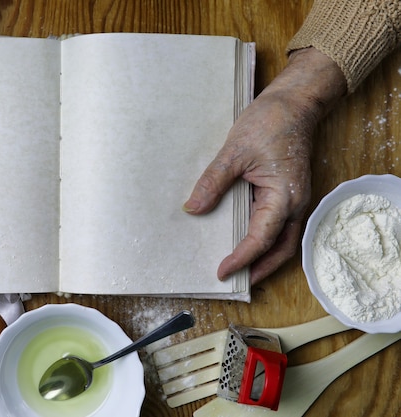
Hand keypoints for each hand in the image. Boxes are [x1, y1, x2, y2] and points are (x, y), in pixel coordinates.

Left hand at [184, 48, 346, 284]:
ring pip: (281, 239)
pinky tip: (242, 238)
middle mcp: (294, 203)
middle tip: (235, 281)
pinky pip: (276, 223)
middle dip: (259, 268)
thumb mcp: (235, 153)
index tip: (222, 271)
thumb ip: (213, 183)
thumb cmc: (269, 123)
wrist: (293, 103)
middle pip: (280, 249)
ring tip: (240, 268)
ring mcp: (292, 198)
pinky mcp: (285, 192)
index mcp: (284, 197)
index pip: (262, 239)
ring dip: (263, 256)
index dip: (242, 259)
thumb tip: (193, 209)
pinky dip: (262, 237)